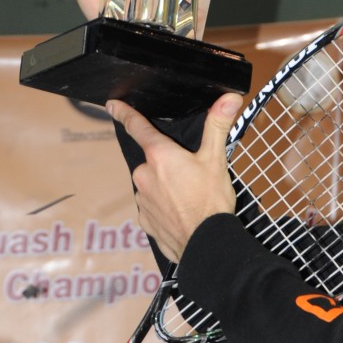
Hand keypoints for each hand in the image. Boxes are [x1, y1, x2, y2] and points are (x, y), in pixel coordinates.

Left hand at [109, 93, 241, 261]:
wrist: (206, 244)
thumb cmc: (210, 201)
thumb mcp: (216, 160)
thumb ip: (217, 126)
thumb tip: (229, 98)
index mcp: (160, 155)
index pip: (137, 127)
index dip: (125, 113)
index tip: (112, 105)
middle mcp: (144, 175)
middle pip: (153, 162)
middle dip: (168, 167)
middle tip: (191, 178)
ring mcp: (142, 199)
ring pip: (152, 186)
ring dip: (166, 189)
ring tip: (189, 199)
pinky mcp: (144, 220)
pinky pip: (152, 208)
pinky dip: (164, 209)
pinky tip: (181, 214)